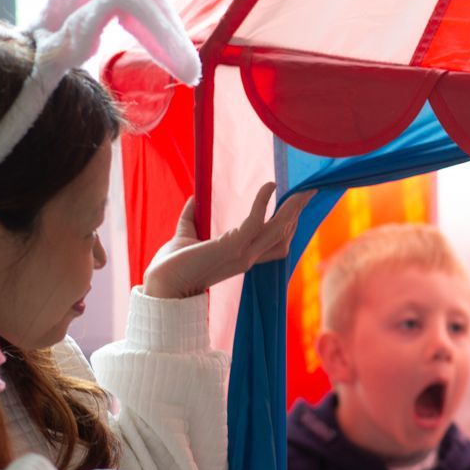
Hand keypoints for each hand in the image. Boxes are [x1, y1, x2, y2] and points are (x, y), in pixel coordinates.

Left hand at [142, 184, 313, 298]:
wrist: (160, 283)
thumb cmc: (171, 266)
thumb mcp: (185, 236)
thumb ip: (191, 217)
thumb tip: (194, 198)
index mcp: (240, 258)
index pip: (275, 245)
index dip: (288, 226)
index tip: (294, 207)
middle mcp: (247, 258)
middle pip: (283, 236)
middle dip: (297, 214)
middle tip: (309, 193)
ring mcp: (243, 254)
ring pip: (277, 230)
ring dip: (291, 209)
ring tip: (302, 191)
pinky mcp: (232, 247)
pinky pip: (256, 221)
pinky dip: (263, 202)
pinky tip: (270, 186)